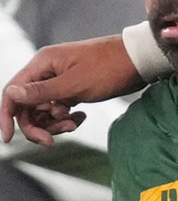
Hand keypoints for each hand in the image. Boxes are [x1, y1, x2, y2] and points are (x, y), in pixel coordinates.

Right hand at [1, 35, 144, 145]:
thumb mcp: (74, 84)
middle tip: (53, 139)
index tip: (8, 138)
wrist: (140, 61)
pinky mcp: (74, 89)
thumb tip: (11, 93)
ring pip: (45, 110)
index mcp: (42, 64)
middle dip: (38, 125)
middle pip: (28, 106)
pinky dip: (67, 118)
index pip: (12, 92)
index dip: (7, 116)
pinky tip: (82, 117)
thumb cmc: (109, 68)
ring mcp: (61, 81)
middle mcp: (48, 71)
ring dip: (54, 123)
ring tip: (74, 124)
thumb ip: (42, 92)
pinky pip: (61, 109)